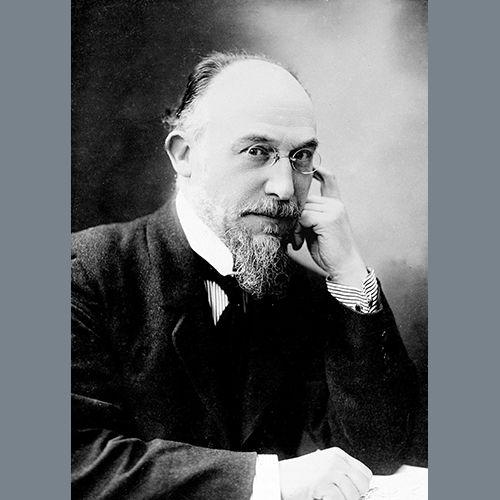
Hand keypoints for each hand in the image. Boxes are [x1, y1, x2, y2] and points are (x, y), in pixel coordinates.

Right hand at [279, 447, 371, 499]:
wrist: (277, 477)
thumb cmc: (298, 477)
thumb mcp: (323, 469)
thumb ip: (340, 474)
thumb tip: (357, 491)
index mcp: (337, 455)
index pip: (364, 473)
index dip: (361, 487)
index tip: (353, 494)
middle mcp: (336, 460)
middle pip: (362, 484)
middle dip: (355, 496)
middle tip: (339, 497)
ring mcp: (329, 471)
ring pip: (352, 495)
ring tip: (327, 497)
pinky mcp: (322, 483)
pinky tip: (321, 498)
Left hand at [292, 166, 367, 288]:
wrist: (345, 267)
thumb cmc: (329, 251)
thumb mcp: (317, 230)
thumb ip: (309, 217)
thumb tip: (292, 210)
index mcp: (336, 205)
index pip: (329, 180)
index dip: (321, 171)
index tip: (313, 165)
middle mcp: (336, 204)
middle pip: (305, 199)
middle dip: (295, 217)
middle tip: (294, 237)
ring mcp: (333, 210)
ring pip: (302, 209)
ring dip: (295, 226)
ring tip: (297, 241)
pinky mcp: (328, 219)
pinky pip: (303, 218)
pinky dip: (297, 230)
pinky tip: (299, 242)